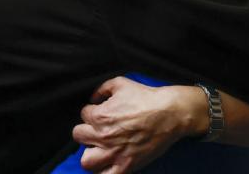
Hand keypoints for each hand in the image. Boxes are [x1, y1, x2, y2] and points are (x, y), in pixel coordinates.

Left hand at [73, 77, 204, 173]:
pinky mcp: (126, 165)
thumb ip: (102, 89)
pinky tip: (109, 164)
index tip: (102, 113)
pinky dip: (105, 172)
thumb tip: (94, 97)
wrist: (169, 113)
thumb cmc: (146, 97)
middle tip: (98, 130)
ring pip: (86, 161)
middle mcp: (103, 135)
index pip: (83, 114)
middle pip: (79, 136)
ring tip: (99, 149)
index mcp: (100, 115)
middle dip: (87, 131)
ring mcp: (113, 152)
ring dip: (91, 153)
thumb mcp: (121, 83)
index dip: (92, 112)